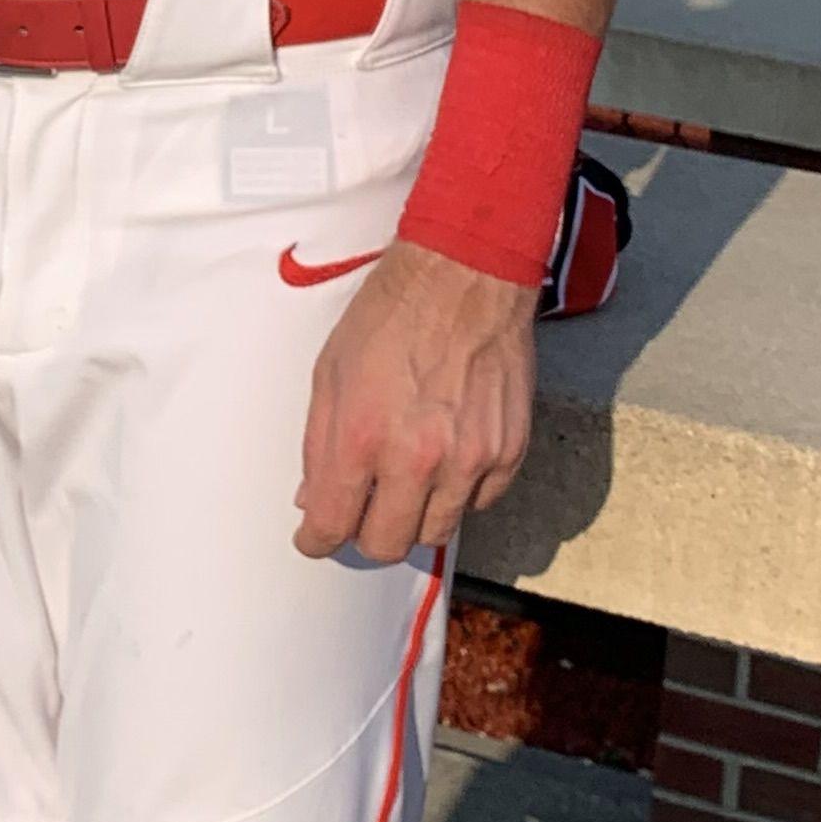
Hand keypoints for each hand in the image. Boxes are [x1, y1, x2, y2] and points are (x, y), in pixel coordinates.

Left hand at [293, 243, 538, 562]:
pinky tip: (445, 460)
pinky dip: (458, 493)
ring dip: (413, 516)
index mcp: (362, 436)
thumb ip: (320, 444)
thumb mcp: (330, 372)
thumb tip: (314, 498)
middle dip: (364, 534)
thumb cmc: (392, 316)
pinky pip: (478, 504)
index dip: (316, 539)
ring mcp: (467, 459)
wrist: (463, 278)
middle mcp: (416, 457)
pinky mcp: (506, 453)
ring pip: (434, 532)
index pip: (332, 525)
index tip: (315, 537)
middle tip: (360, 510)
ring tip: (405, 480)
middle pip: (385, 544)